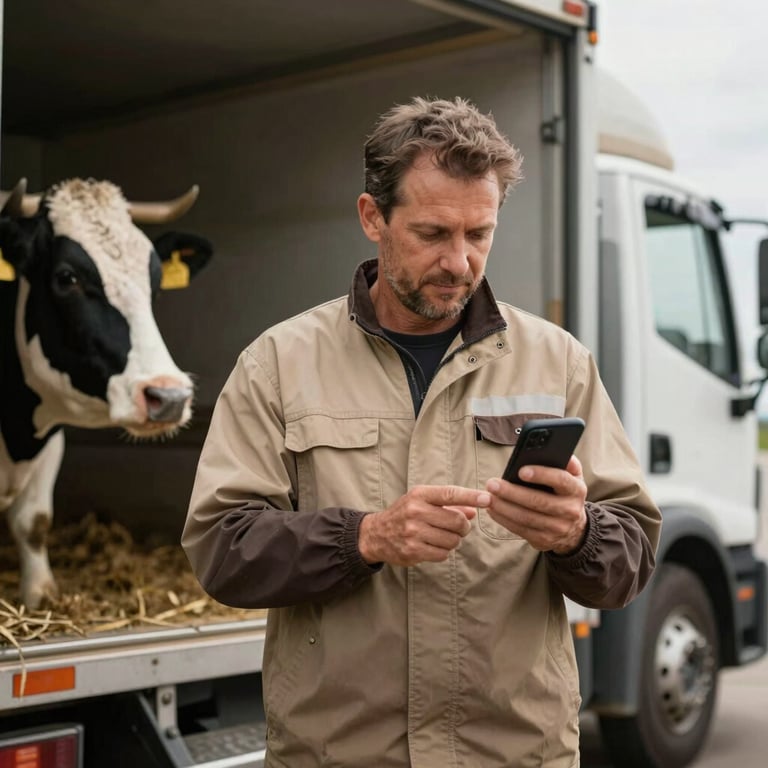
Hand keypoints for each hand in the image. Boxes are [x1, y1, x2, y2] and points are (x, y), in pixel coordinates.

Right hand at [359, 485, 490, 565]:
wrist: (376, 534)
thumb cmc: (404, 514)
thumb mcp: (422, 501)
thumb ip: (449, 505)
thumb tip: (474, 511)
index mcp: (419, 495)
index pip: (450, 493)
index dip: (471, 496)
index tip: (487, 498)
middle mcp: (415, 511)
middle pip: (457, 521)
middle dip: (463, 527)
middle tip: (458, 527)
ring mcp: (413, 532)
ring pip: (453, 540)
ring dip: (453, 541)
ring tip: (442, 537)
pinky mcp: (412, 551)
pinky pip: (443, 554)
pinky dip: (443, 552)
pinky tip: (433, 546)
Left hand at [485, 456, 587, 553]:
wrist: (574, 530)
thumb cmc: (565, 493)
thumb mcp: (572, 477)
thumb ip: (566, 462)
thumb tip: (551, 448)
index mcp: (576, 490)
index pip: (561, 480)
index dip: (541, 475)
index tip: (520, 470)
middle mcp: (570, 510)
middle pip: (538, 501)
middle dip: (512, 492)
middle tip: (492, 483)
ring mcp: (557, 528)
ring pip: (526, 517)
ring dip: (502, 507)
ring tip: (486, 497)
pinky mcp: (543, 540)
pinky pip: (520, 529)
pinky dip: (503, 519)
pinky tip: (491, 509)